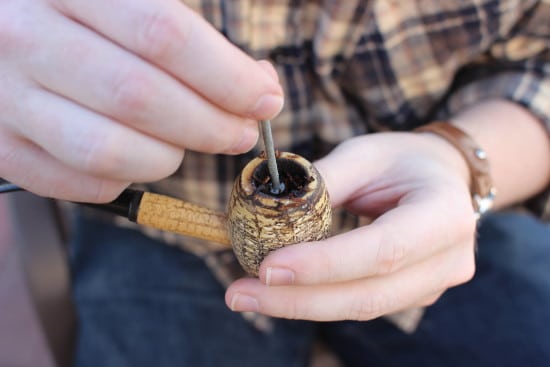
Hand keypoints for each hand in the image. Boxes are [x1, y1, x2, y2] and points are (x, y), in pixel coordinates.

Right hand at [0, 0, 282, 201]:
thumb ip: (191, 34)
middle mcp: (23, 36)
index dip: (228, 77)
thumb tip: (259, 85)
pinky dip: (128, 178)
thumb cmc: (81, 13)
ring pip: (109, 151)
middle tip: (240, 132)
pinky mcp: (0, 147)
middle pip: (141, 98)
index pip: (165, 35)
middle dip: (211, 125)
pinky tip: (140, 155)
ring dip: (170, 157)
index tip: (265, 99)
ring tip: (188, 142)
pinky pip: (81, 183)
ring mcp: (3, 97)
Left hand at [226, 131, 477, 320]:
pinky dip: (315, 300)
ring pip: (359, 308)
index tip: (267, 269)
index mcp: (444, 215)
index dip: (323, 265)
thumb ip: (323, 181)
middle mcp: (448, 260)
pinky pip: (360, 305)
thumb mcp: (365, 154)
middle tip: (238, 294)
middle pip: (367, 296)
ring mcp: (433, 285)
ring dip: (299, 305)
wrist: (445, 180)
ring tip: (245, 294)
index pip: (382, 250)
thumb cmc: (403, 161)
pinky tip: (278, 292)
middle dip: (297, 300)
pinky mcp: (413, 296)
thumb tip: (266, 208)